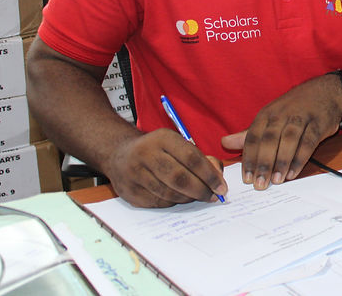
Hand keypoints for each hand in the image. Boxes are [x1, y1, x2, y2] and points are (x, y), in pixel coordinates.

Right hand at [104, 129, 227, 207]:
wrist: (119, 153)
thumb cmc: (157, 149)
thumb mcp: (177, 143)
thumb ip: (200, 158)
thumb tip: (218, 178)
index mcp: (162, 138)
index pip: (191, 158)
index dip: (210, 175)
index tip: (222, 187)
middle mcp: (146, 154)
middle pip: (180, 178)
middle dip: (201, 190)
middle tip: (213, 197)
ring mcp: (134, 174)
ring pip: (169, 193)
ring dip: (189, 198)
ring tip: (198, 196)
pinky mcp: (129, 192)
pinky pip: (158, 202)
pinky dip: (174, 202)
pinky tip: (180, 198)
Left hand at [221, 74, 341, 188]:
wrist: (325, 92)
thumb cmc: (294, 108)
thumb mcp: (269, 117)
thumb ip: (249, 134)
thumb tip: (224, 143)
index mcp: (266, 114)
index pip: (253, 137)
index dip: (249, 158)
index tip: (246, 178)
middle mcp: (282, 114)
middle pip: (269, 139)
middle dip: (263, 163)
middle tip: (259, 184)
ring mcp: (301, 117)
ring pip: (288, 140)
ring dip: (281, 161)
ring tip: (276, 181)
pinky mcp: (318, 123)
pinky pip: (308, 142)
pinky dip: (300, 158)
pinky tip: (293, 172)